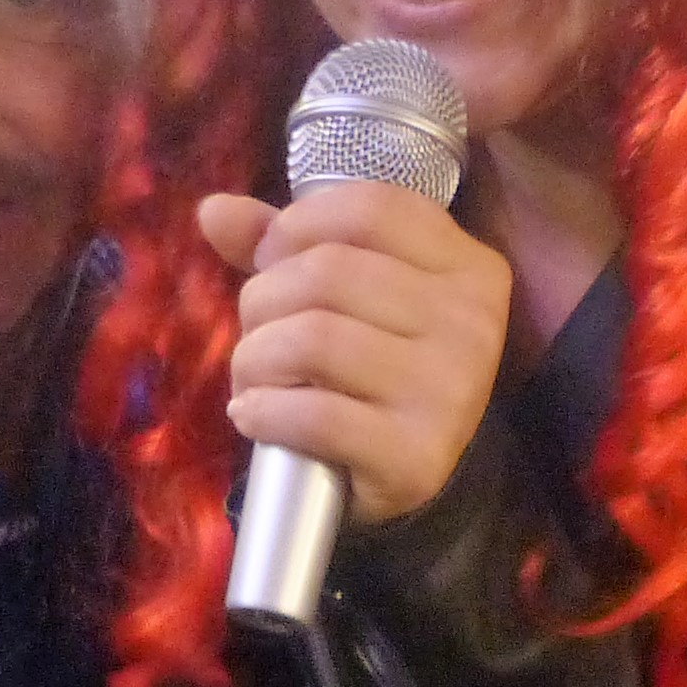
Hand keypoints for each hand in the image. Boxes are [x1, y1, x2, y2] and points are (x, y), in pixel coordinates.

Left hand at [208, 179, 512, 528]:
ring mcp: (450, 392)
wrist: (409, 478)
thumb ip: (286, 245)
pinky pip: (314, 415)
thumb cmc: (372, 369)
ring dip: (255, 358)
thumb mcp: (344, 294)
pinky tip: (253, 416)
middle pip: (329, 271)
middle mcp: (471, 323)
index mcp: (468, 267)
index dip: (298, 225)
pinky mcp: (418, 457)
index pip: (371, 208)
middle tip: (259, 334)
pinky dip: (264, 412)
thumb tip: (215, 211)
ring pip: (314, 338)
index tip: (273, 261)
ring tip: (254, 378)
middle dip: (264, 300)